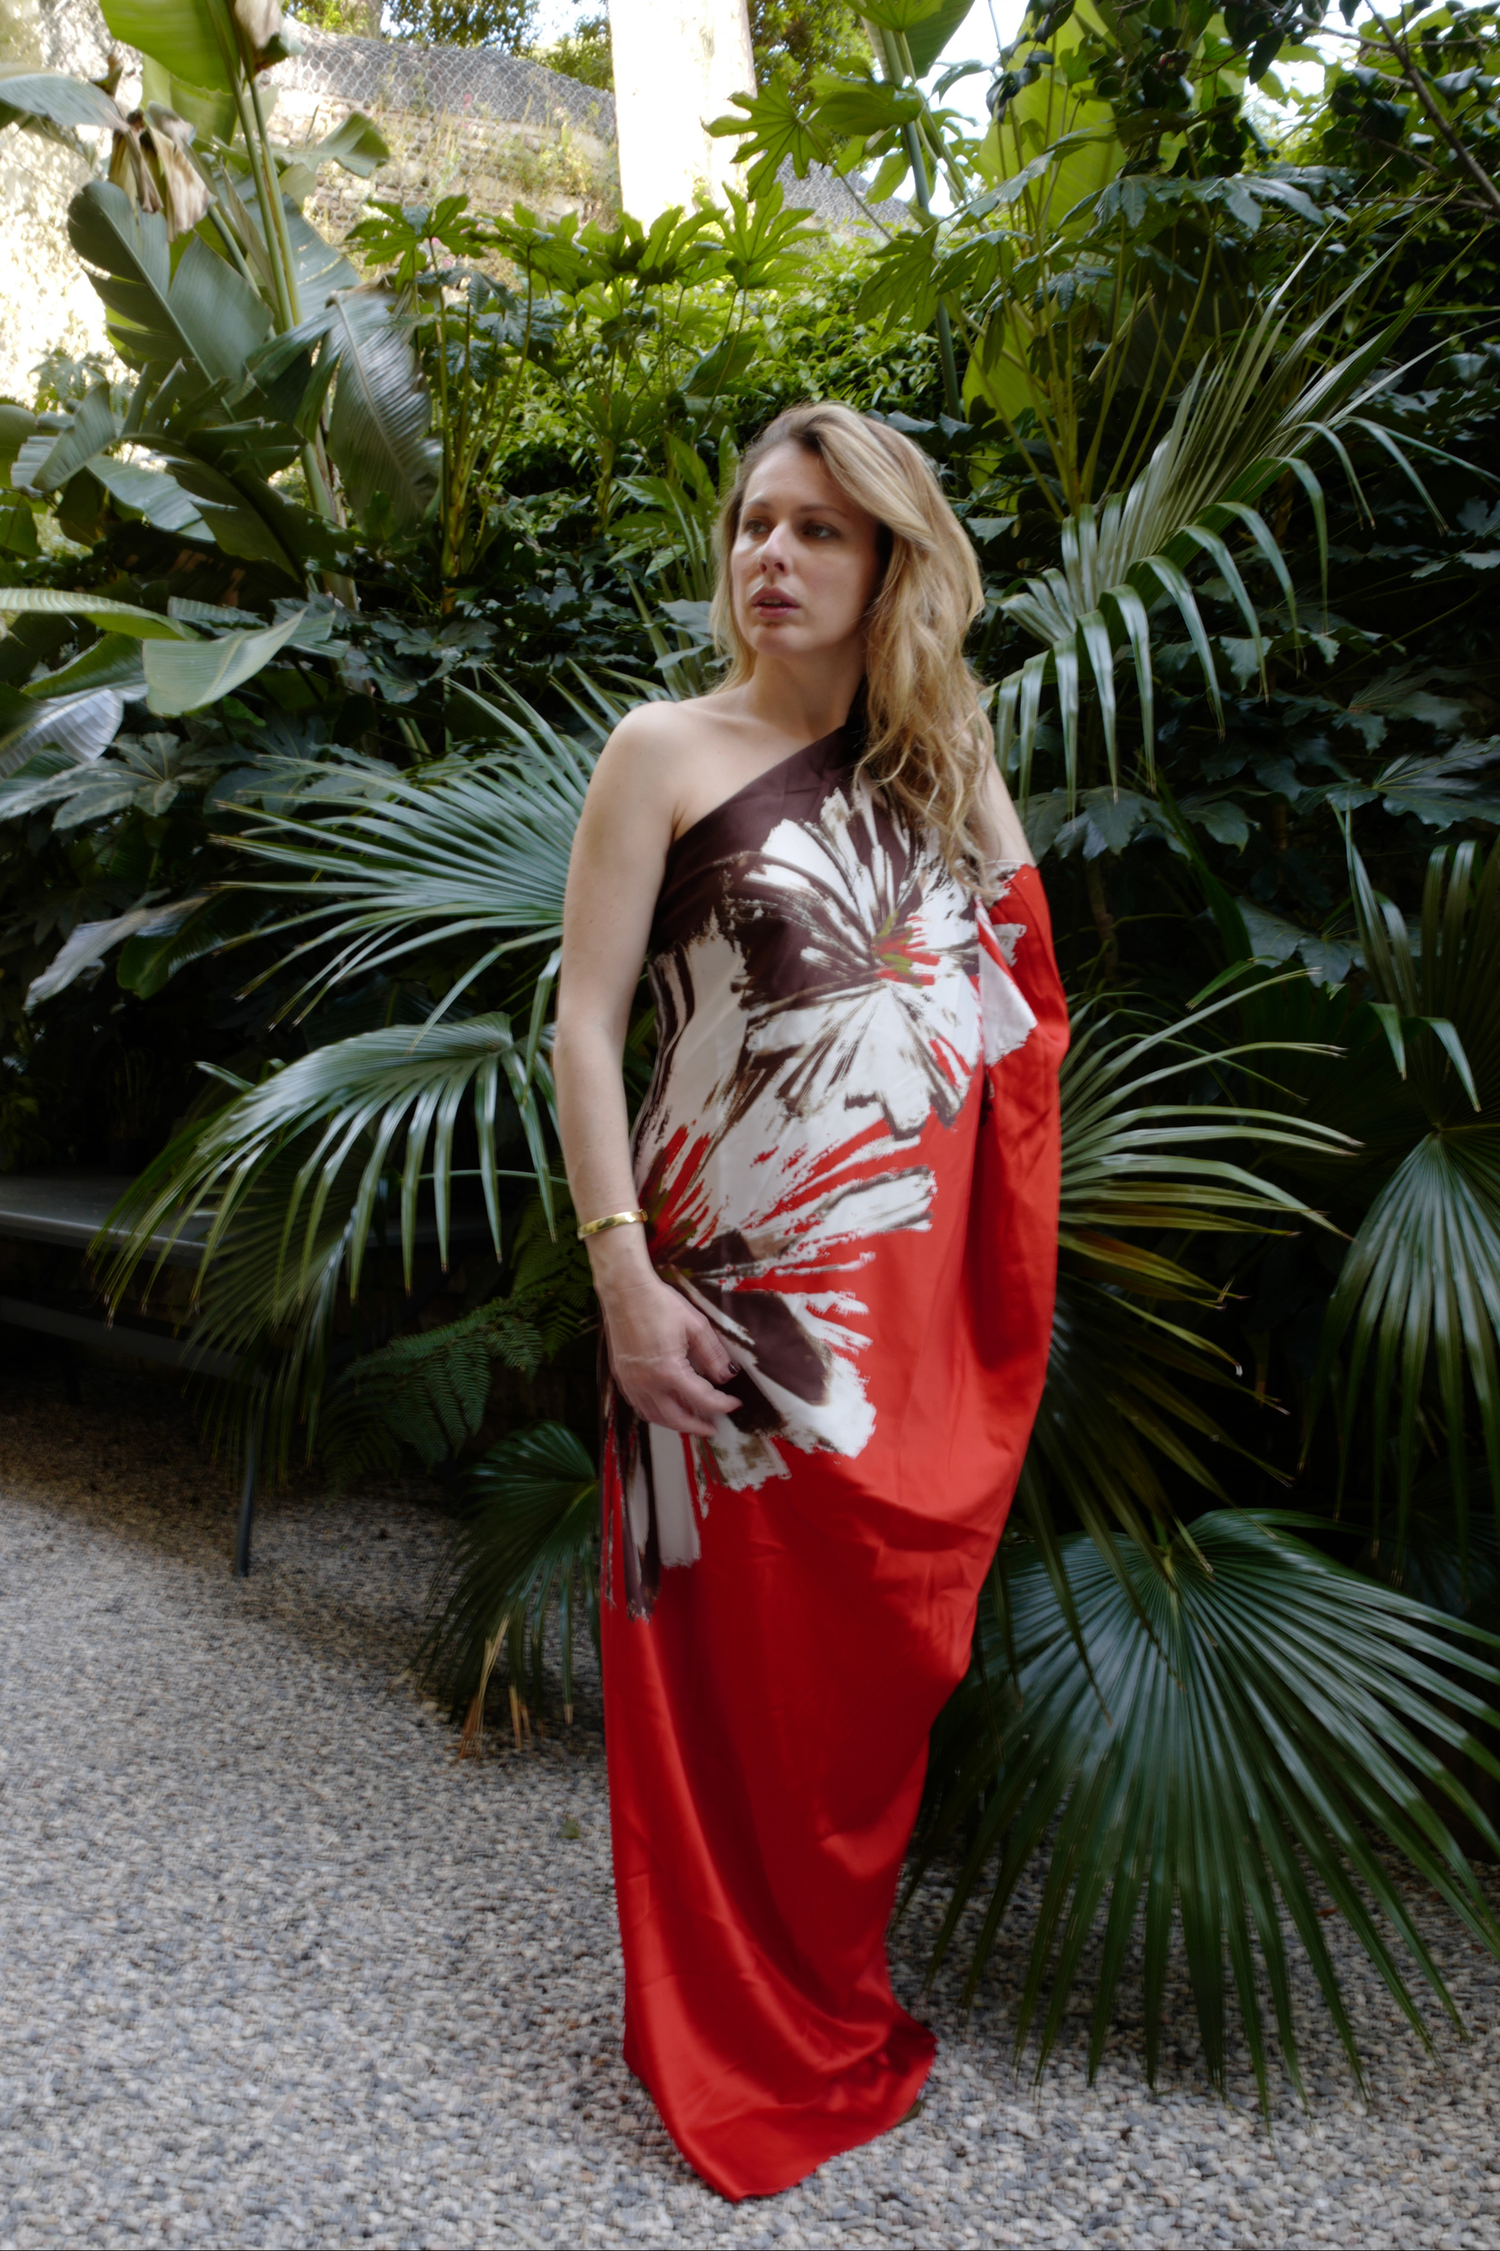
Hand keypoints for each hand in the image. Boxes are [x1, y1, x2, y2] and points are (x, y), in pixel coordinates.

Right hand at [602, 1271, 739, 1436]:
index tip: (733, 1404)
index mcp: (668, 1371)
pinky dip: (656, 1412)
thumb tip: (726, 1376)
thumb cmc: (659, 1304)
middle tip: (712, 1427)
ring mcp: (631, 1382)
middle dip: (697, 1426)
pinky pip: (640, 1405)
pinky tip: (667, 1406)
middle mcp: (647, 1383)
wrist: (625, 1291)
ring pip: (654, 1416)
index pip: (701, 1399)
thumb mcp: (696, 1326)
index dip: (721, 1405)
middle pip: (676, 1418)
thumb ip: (713, 1355)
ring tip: (692, 1419)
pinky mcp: (622, 1377)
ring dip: (675, 1423)